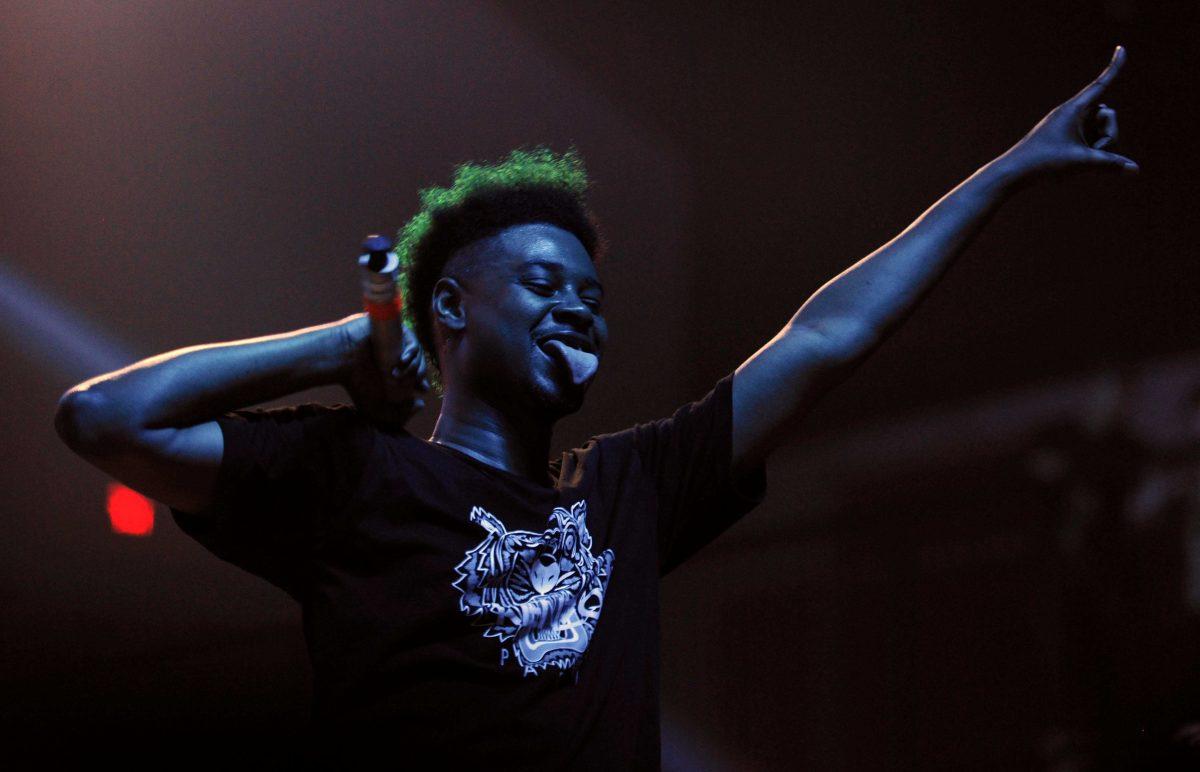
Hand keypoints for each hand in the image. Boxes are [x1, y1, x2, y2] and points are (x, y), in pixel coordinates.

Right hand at [338, 312, 430, 428]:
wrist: (340, 359)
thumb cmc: (355, 383)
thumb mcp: (377, 409)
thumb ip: (399, 414)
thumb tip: (421, 403)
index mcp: (395, 369)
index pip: (418, 373)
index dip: (423, 381)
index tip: (421, 389)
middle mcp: (396, 353)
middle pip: (419, 362)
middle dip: (418, 375)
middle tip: (405, 384)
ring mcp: (395, 340)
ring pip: (416, 351)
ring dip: (414, 365)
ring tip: (397, 374)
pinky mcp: (392, 326)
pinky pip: (410, 336)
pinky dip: (412, 349)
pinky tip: (403, 360)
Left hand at [1000, 45, 1138, 182]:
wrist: (1014, 171)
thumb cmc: (1044, 163)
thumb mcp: (1082, 162)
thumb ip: (1111, 163)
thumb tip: (1135, 170)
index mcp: (1074, 108)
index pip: (1100, 84)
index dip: (1114, 67)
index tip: (1121, 48)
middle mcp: (1072, 112)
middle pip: (1109, 115)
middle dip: (1108, 135)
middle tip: (1090, 151)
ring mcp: (1069, 124)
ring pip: (1101, 129)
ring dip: (1098, 145)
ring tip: (1076, 158)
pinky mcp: (1066, 135)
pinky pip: (1090, 138)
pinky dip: (1089, 150)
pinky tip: (1073, 162)